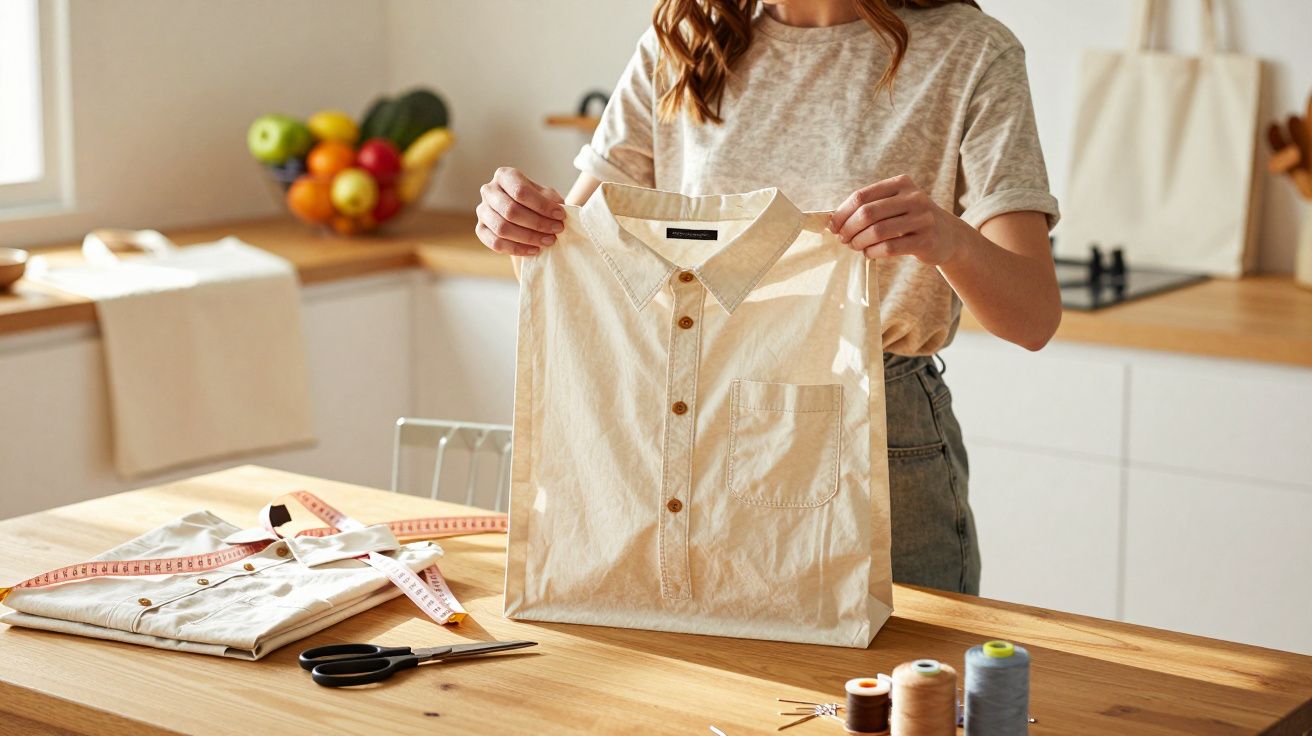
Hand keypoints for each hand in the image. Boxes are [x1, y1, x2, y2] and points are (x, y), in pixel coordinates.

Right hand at [476, 167, 565, 255]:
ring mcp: (482, 210)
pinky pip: (496, 243)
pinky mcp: (480, 229)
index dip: (542, 205)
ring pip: (502, 228)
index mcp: (504, 176)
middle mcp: (489, 190)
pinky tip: (534, 250)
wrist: (522, 214)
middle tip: (556, 230)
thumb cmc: (535, 201)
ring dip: (528, 237)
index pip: (521, 191)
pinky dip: (517, 249)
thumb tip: (559, 209)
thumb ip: (552, 200)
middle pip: (511, 210)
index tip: (560, 215)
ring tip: (548, 241)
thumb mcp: (545, 195)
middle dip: (537, 223)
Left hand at [828, 175, 967, 265]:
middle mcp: (914, 198)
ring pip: (877, 231)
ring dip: (859, 242)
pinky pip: (890, 247)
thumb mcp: (896, 204)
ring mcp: (922, 219)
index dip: (842, 212)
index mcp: (901, 184)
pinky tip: (868, 254)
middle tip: (843, 239)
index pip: (862, 196)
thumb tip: (835, 220)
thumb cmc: (911, 220)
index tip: (833, 226)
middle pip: (868, 213)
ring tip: (855, 246)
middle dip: (849, 229)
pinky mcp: (926, 240)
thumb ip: (871, 206)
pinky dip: (873, 252)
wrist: (948, 236)